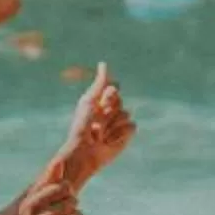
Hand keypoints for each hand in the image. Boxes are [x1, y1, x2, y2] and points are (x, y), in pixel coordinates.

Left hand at [56, 61, 134, 184]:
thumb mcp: (89, 101)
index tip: (100, 102)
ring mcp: (118, 123)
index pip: (114, 88)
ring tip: (100, 134)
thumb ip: (99, 84)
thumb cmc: (82, 126)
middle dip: (108, 109)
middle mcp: (110, 111)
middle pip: (120, 100)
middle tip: (96, 121)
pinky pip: (132, 126)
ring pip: (126, 113)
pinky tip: (109, 141)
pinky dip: (120, 133)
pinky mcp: (125, 135)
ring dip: (112, 124)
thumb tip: (104, 64)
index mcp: (100, 100)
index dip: (109, 94)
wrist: (83, 151)